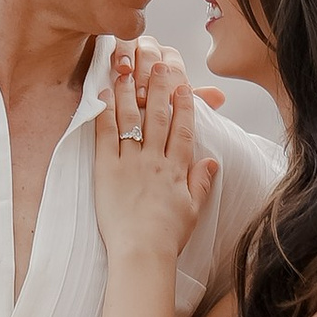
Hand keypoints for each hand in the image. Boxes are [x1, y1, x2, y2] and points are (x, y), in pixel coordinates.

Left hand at [95, 41, 219, 264]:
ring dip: (131, 91)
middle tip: (159, 63)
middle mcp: (155, 160)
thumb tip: (212, 163)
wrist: (142, 253)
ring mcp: (130, 162)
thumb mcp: (192, 210)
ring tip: (129, 69)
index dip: (185, 104)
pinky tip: (104, 94)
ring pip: (133, 119)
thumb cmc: (167, 237)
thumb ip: (200, 183)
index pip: (184, 128)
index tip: (184, 85)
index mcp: (177, 169)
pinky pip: (106, 135)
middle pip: (159, 116)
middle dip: (160, 86)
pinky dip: (105, 112)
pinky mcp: (106, 169)